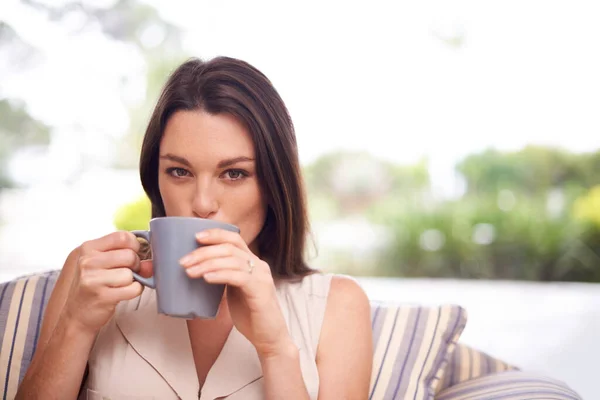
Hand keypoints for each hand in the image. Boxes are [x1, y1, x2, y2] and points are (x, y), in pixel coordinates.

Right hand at [63, 232, 147, 334]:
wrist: (75, 315)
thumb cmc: (92, 286)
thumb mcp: (102, 264)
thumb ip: (125, 256)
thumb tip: (150, 263)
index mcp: (88, 248)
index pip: (122, 236)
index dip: (134, 245)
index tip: (133, 252)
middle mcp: (88, 261)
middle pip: (130, 255)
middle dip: (135, 265)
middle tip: (126, 272)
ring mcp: (93, 279)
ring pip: (131, 273)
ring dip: (132, 280)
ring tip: (120, 284)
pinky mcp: (102, 296)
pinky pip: (133, 289)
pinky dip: (133, 291)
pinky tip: (122, 293)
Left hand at [179, 229, 292, 356]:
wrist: (269, 337)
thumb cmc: (250, 315)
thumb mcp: (234, 290)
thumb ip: (223, 277)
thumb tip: (197, 270)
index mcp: (253, 262)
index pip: (234, 239)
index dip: (215, 234)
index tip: (195, 237)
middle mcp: (259, 265)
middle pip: (230, 247)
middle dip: (204, 251)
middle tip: (184, 261)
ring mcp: (261, 277)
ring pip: (232, 260)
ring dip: (207, 264)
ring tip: (189, 272)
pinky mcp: (259, 291)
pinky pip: (238, 277)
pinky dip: (220, 274)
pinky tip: (206, 278)